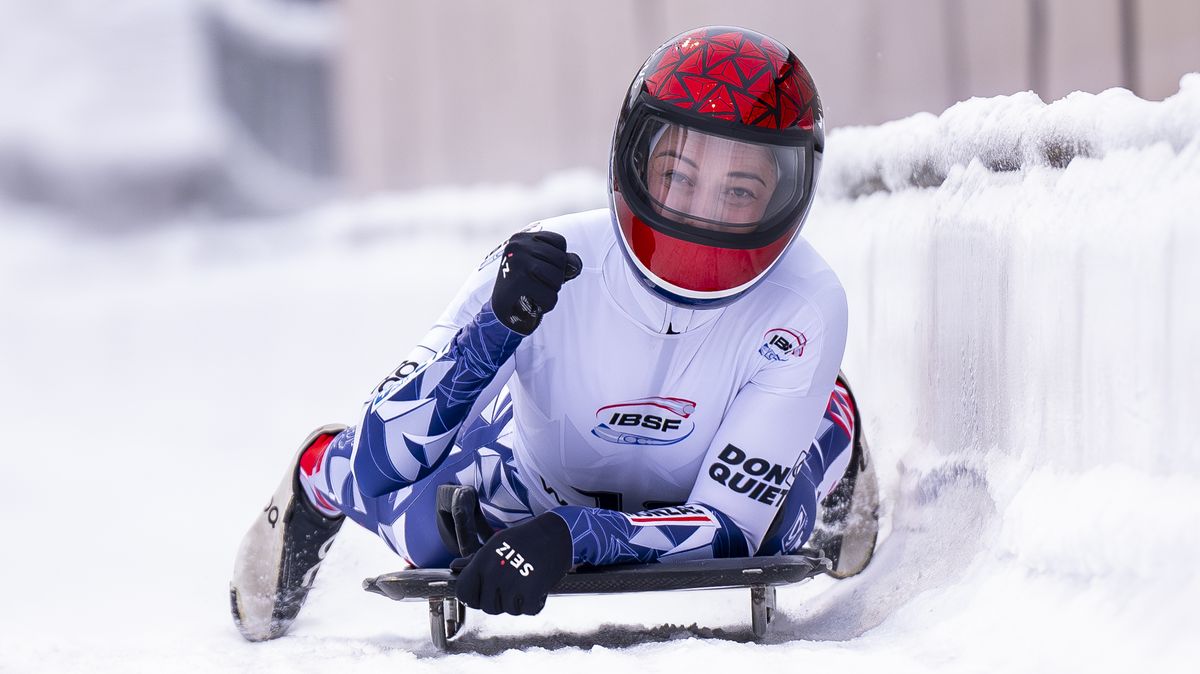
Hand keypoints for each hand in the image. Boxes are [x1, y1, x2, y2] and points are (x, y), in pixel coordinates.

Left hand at [452, 512, 572, 615]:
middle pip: (488, 607)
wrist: (556, 534)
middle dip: (499, 602)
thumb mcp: (496, 544)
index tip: (483, 596)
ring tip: (526, 584)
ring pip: (509, 611)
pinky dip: (534, 603)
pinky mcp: (532, 591)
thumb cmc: (524, 539)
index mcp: (482, 561)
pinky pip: (528, 610)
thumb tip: (454, 566)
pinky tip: (537, 588)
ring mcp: (513, 583)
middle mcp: (494, 573)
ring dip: (518, 603)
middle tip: (512, 587)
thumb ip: (474, 560)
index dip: (472, 598)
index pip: (464, 592)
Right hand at [490, 231, 580, 334]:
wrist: (500, 312)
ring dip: (551, 290)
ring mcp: (517, 262)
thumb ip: (564, 262)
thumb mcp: (546, 268)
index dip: (558, 260)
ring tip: (535, 292)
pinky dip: (547, 304)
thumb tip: (574, 265)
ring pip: (557, 277)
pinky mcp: (518, 282)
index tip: (541, 270)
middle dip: (556, 277)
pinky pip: (550, 296)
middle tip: (537, 284)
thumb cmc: (525, 286)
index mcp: (522, 237)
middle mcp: (517, 245)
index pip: (560, 241)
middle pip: (561, 259)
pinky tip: (532, 303)